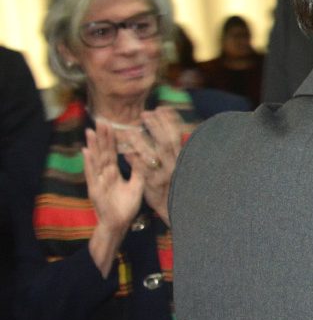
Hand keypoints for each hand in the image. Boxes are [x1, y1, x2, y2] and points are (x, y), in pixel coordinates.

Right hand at [83, 122, 145, 276]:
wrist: (118, 224)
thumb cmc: (125, 206)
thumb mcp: (136, 186)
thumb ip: (138, 171)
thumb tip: (143, 156)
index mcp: (113, 173)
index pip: (112, 152)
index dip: (112, 139)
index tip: (111, 124)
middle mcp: (104, 174)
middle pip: (103, 152)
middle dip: (102, 137)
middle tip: (100, 120)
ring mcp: (98, 181)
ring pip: (95, 160)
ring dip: (92, 146)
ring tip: (90, 131)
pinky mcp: (94, 189)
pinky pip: (91, 174)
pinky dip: (88, 163)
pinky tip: (86, 151)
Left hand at [117, 106, 187, 225]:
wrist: (175, 210)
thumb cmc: (175, 186)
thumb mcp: (177, 167)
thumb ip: (174, 151)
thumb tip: (171, 132)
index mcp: (180, 159)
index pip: (177, 136)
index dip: (170, 122)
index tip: (161, 109)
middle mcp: (174, 166)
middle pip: (166, 142)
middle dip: (156, 127)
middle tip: (145, 114)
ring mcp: (164, 175)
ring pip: (153, 155)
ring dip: (140, 141)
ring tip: (129, 130)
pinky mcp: (152, 185)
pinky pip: (142, 171)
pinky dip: (134, 160)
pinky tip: (124, 151)